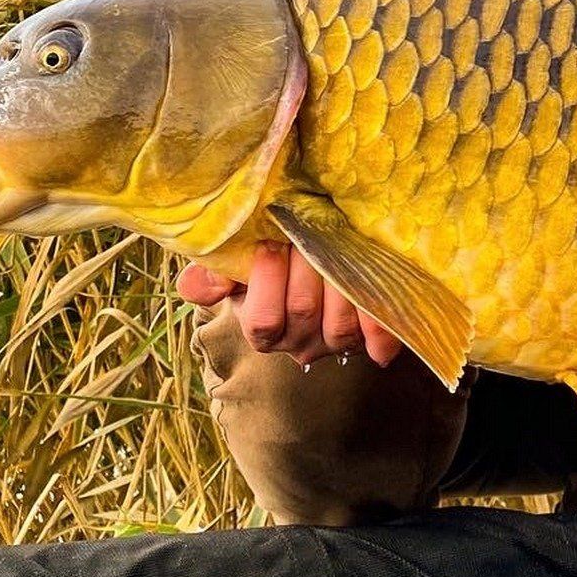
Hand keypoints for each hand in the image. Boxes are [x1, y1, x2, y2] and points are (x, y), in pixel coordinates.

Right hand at [176, 240, 403, 366]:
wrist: (318, 256)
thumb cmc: (274, 258)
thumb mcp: (238, 262)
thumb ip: (212, 273)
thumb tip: (197, 286)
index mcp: (265, 329)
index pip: (263, 323)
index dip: (267, 282)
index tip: (270, 244)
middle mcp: (301, 343)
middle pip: (303, 313)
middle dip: (306, 267)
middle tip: (307, 233)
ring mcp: (338, 342)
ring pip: (340, 324)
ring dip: (341, 280)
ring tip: (339, 244)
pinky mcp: (373, 337)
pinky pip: (378, 336)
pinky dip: (380, 321)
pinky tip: (379, 294)